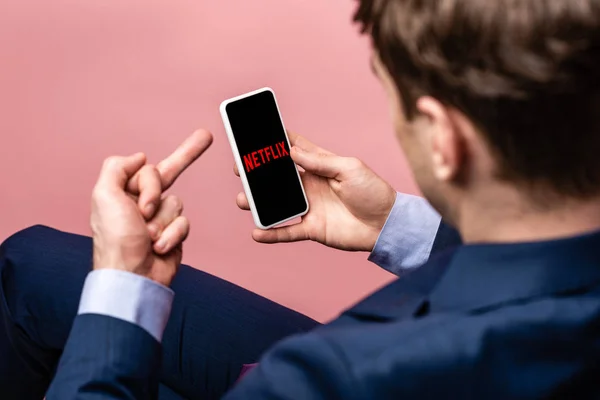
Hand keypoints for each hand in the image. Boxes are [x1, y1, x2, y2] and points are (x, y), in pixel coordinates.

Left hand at [91, 130, 212, 285]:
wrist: (133, 277)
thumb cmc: (116, 241)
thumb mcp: (104, 196)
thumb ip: (117, 168)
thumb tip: (140, 156)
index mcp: (123, 192)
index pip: (146, 169)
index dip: (148, 182)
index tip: (143, 192)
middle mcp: (141, 202)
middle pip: (168, 174)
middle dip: (187, 154)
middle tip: (205, 136)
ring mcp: (159, 218)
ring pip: (176, 202)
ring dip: (163, 221)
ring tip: (147, 237)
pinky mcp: (174, 233)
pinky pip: (184, 222)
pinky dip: (172, 234)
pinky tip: (159, 247)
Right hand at [234, 132, 395, 251]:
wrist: (387, 224)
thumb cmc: (373, 191)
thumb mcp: (349, 168)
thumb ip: (319, 161)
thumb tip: (291, 151)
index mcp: (320, 166)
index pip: (293, 151)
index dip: (276, 143)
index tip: (255, 136)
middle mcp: (310, 186)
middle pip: (278, 178)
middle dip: (258, 174)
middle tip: (240, 168)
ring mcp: (309, 207)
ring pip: (277, 204)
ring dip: (258, 203)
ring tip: (243, 200)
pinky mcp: (312, 228)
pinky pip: (287, 231)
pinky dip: (272, 233)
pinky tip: (256, 233)